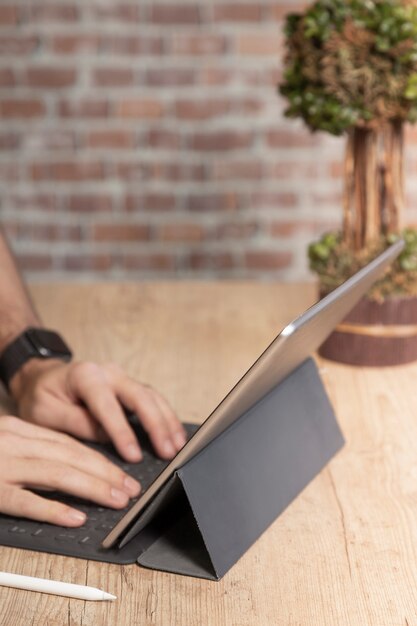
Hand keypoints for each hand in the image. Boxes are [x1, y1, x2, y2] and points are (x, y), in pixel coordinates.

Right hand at [0, 415, 140, 525]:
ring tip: (117, 500)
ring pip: (57, 474)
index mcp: (20, 430)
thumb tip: (70, 467)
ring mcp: (3, 466)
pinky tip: (76, 518)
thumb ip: (31, 450)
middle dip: (106, 473)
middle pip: (70, 455)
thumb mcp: (3, 442)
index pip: (68, 444)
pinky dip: (54, 509)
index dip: (100, 460)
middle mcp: (15, 443)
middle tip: (131, 489)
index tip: (122, 473)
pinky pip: (26, 502)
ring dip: (93, 488)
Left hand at [9, 359, 186, 462]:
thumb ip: (76, 423)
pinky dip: (166, 417)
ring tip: (178, 446)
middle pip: (140, 396)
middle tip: (168, 452)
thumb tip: (106, 438)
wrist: (41, 378)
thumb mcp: (44, 413)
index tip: (133, 455)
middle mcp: (108, 372)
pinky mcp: (128, 387)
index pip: (108, 404)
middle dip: (157, 425)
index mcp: (85, 375)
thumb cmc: (41, 396)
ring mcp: (121, 378)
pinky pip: (152, 400)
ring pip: (152, 396)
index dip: (122, 431)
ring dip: (167, 422)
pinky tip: (175, 434)